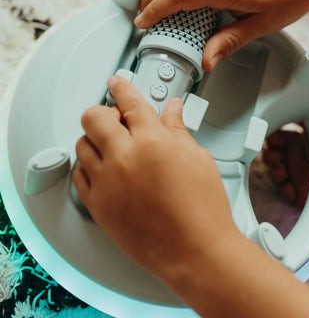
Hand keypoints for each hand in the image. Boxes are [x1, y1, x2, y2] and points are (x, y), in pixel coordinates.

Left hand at [73, 76, 237, 280]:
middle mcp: (124, 158)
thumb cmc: (203, 209)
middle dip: (104, 111)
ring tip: (113, 146)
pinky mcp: (98, 206)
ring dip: (96, 138)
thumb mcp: (197, 159)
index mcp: (152, 141)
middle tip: (117, 119)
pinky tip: (105, 169)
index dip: (121, 87)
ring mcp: (107, 183)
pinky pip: (80, 176)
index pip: (130, 102)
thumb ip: (178, 130)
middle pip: (94, 117)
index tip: (116, 83)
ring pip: (82, 144)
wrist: (196, 250)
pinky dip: (89, 166)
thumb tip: (172, 111)